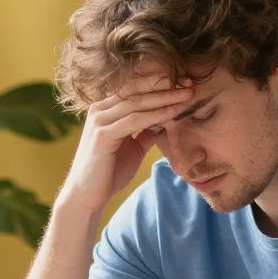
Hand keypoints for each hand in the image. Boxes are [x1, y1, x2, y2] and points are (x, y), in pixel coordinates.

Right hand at [57, 79, 194, 214]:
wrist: (87, 196)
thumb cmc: (108, 172)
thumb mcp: (132, 149)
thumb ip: (144, 133)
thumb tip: (162, 123)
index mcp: (105, 110)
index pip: (135, 89)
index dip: (159, 83)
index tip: (184, 82)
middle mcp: (100, 110)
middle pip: (136, 90)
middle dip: (165, 85)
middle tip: (189, 82)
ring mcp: (99, 121)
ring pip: (137, 102)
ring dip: (165, 97)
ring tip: (187, 94)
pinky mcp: (102, 135)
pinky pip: (134, 120)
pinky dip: (156, 114)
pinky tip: (173, 112)